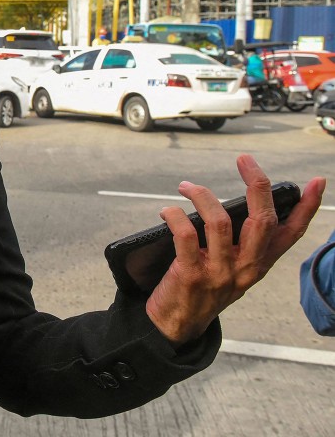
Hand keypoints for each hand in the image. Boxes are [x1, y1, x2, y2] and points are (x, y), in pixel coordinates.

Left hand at [146, 154, 325, 345]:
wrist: (176, 325)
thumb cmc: (204, 288)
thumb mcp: (235, 270)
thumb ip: (243, 244)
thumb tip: (243, 203)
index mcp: (260, 264)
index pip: (292, 233)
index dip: (307, 207)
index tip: (318, 182)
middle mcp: (246, 268)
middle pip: (262, 220)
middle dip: (257, 185)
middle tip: (244, 159)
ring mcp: (219, 272)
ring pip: (219, 222)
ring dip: (201, 195)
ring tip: (187, 186)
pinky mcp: (191, 274)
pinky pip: (185, 234)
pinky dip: (175, 215)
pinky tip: (167, 210)